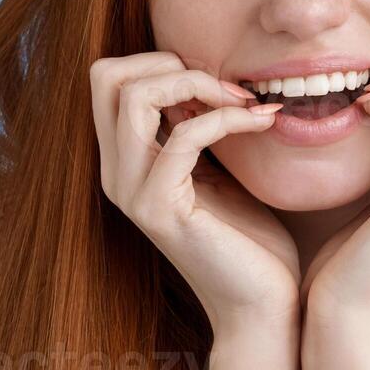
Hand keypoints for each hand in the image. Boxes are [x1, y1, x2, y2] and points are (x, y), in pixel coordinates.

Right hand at [90, 51, 300, 328]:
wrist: (261, 307)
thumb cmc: (249, 240)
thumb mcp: (218, 169)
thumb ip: (198, 127)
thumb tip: (208, 77)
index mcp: (125, 161)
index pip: (109, 78)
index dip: (162, 62)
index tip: (219, 84)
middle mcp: (116, 174)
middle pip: (105, 76)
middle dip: (170, 62)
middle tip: (226, 88)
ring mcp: (132, 192)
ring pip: (133, 97)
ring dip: (197, 84)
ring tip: (245, 102)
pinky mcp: (161, 209)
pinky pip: (183, 137)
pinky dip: (227, 118)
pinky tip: (264, 123)